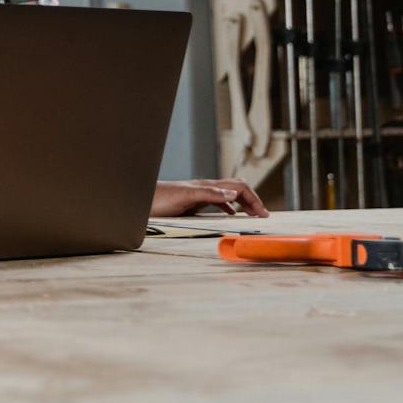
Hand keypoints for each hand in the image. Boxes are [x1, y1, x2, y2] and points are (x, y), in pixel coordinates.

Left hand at [150, 178, 268, 217]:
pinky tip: (230, 214)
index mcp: (207, 186)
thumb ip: (209, 193)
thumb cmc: (159, 198)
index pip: (239, 188)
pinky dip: (229, 207)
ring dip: (243, 203)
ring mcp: (199, 194)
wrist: (139, 199)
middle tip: (263, 215)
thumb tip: (235, 194)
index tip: (264, 215)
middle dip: (252, 200)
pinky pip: (217, 202)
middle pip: (237, 189)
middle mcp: (205, 188)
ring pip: (228, 196)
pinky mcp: (192, 202)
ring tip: (253, 215)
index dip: (254, 200)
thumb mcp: (185, 196)